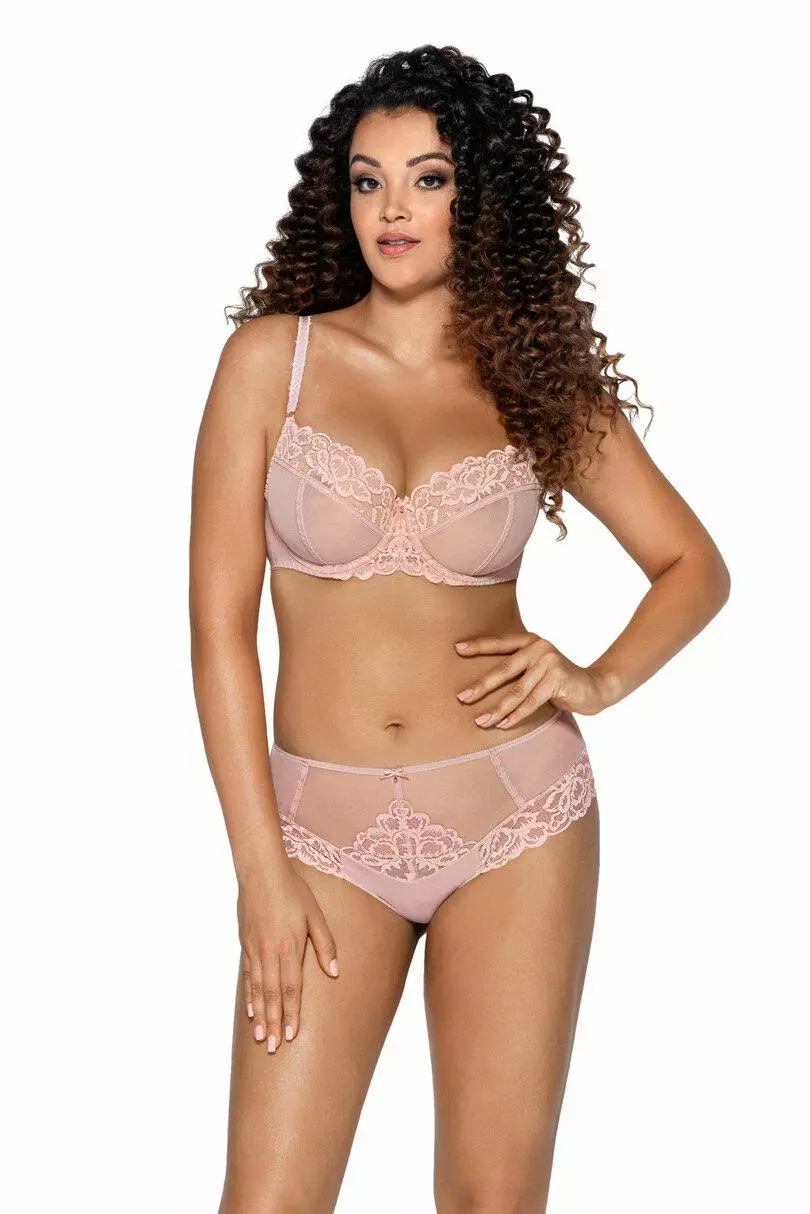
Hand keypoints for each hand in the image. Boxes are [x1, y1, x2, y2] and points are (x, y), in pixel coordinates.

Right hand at [236, 857, 338, 1053]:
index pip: (291, 988)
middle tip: (273, 1049)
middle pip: (271, 995)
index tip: (293, 1036)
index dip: (292, 1014)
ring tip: (261, 1039)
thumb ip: (325, 944)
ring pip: (257, 990)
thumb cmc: (293, 890)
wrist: (260, 871)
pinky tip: (251, 1011)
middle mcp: (270, 952)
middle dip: (274, 1024)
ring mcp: (255, 949)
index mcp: (289, 946)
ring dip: (260, 1016)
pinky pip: (249, 977)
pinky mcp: (246, 944)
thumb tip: (334, 972)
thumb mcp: (315, 914)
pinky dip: (249, 997)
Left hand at [454, 630, 609, 726]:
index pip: (500, 643)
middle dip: (481, 685)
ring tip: (480, 720)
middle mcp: (539, 647)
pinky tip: (502, 724)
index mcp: (530, 641)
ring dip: (497, 708)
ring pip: (517, 690)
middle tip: (462, 697)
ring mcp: (550, 663)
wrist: (594, 687)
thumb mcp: (537, 668)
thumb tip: (481, 684)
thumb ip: (518, 668)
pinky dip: (516, 715)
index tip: (456, 649)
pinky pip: (532, 702)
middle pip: (504, 669)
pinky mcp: (558, 680)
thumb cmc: (558, 680)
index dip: (479, 646)